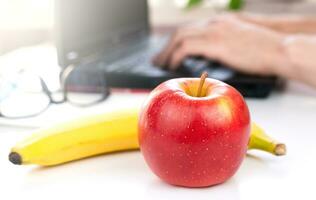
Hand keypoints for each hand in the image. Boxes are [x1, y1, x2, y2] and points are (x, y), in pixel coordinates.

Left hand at [153, 17, 286, 75]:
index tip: (167, 53)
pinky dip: (176, 56)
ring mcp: (214, 31)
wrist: (281, 49)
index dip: (175, 42)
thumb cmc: (264, 52)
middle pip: (179, 32)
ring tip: (159, 66)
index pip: (189, 29)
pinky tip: (172, 66)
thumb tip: (208, 61)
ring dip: (167, 52)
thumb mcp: (239, 45)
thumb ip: (222, 48)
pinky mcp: (216, 42)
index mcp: (219, 23)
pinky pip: (186, 47)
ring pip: (179, 37)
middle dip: (166, 47)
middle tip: (157, 60)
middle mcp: (213, 23)